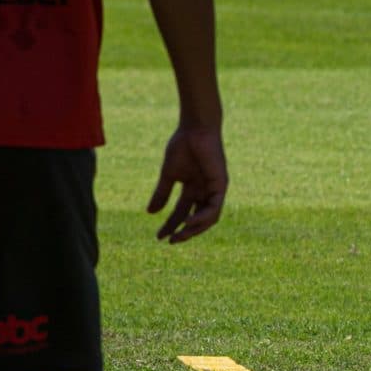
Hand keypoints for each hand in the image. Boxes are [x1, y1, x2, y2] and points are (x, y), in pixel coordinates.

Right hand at [148, 124, 226, 242]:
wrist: (195, 129)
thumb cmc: (182, 146)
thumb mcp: (168, 174)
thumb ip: (161, 193)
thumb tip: (150, 213)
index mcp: (192, 188)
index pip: (181, 212)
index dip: (170, 224)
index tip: (158, 236)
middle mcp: (205, 191)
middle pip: (196, 218)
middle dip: (184, 231)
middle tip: (171, 241)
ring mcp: (214, 189)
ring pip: (208, 217)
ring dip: (194, 229)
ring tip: (179, 235)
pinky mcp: (220, 185)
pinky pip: (214, 207)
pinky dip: (203, 217)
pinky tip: (189, 222)